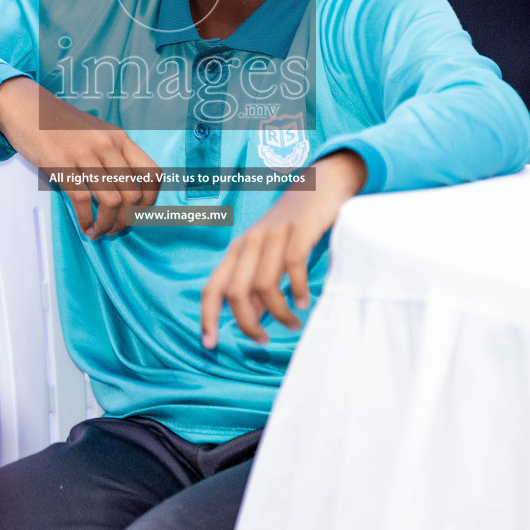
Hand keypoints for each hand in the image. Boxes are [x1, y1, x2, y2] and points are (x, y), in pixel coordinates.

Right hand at [0, 76, 160, 237]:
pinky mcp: (61, 164)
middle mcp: (107, 145)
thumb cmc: (62, 126)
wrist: (27, 107)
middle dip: (127, 220)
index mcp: (120, 139)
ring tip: (99, 231)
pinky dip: (86, 220)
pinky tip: (85, 226)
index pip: (153, 174)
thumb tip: (127, 194)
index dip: (151, 200)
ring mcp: (85, 154)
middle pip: (134, 194)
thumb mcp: (97, 133)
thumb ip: (114, 156)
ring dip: (108, 224)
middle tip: (116, 228)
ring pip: (111, 201)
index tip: (139, 213)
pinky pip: (83, 201)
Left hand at [199, 150, 366, 348]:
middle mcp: (250, 242)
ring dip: (278, 313)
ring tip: (293, 324)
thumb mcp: (269, 254)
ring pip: (264, 285)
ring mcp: (274, 234)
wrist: (321, 184)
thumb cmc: (294, 227)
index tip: (209, 345)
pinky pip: (292, 266)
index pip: (212, 287)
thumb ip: (258, 283)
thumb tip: (252, 319)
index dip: (207, 317)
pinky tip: (304, 302)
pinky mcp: (299, 229)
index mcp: (238, 250)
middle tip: (265, 340)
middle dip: (248, 324)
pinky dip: (297, 290)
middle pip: (236, 293)